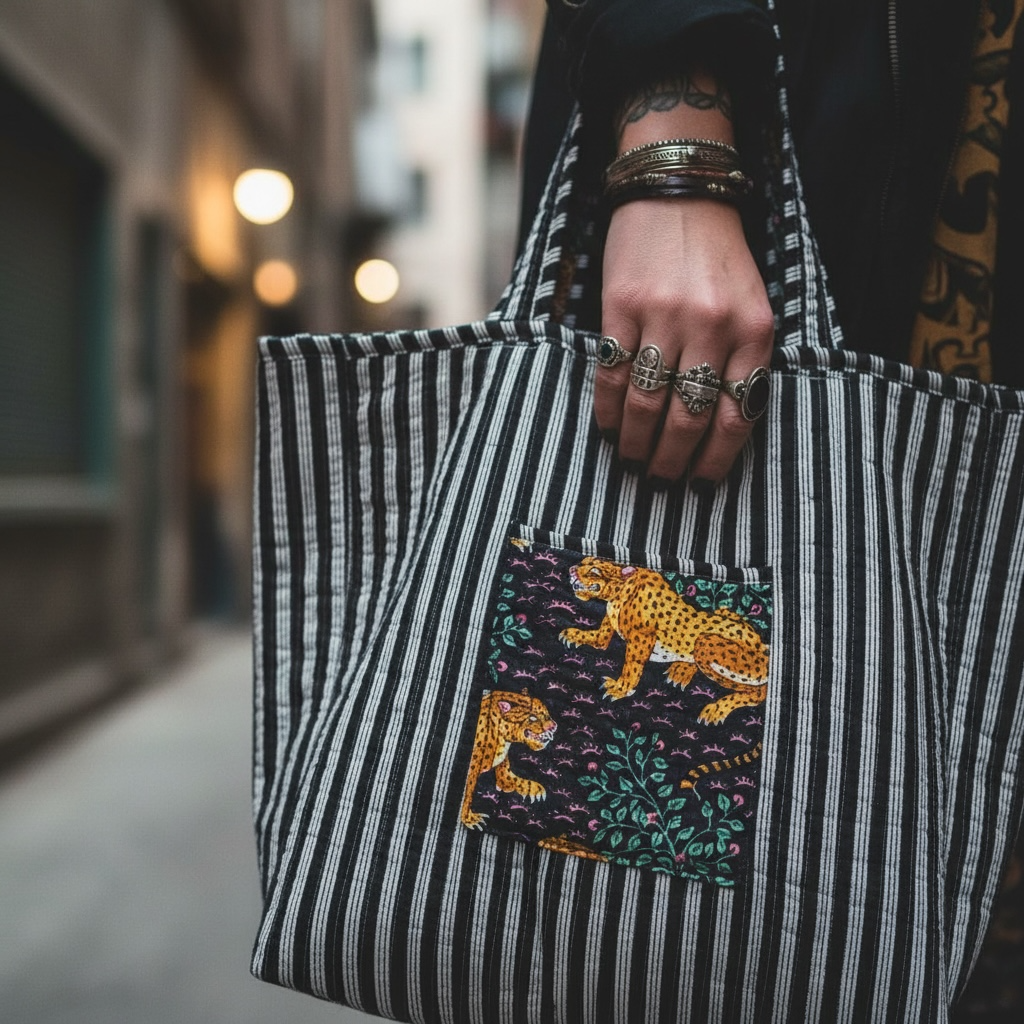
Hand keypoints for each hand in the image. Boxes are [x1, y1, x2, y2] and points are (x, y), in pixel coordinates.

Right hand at [596, 196, 773, 481]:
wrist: (678, 189)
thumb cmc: (716, 256)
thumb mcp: (750, 304)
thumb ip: (740, 359)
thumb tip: (712, 431)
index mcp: (754, 330)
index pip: (735, 415)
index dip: (715, 459)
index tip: (700, 483)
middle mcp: (713, 325)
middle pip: (689, 417)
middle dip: (671, 460)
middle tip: (658, 481)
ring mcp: (665, 315)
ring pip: (648, 402)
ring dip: (636, 442)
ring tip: (631, 462)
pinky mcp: (622, 305)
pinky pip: (613, 373)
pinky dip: (608, 410)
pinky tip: (607, 429)